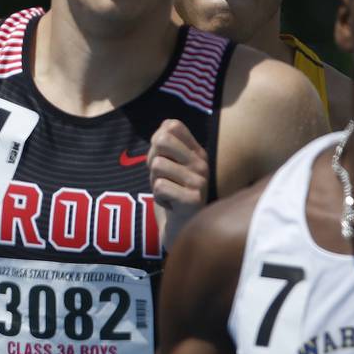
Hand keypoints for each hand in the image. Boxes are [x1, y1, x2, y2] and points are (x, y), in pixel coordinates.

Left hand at [147, 120, 208, 248]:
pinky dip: (158, 197)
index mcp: (197, 152)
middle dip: (151, 161)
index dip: (156, 142)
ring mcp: (200, 181)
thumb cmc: (171, 194)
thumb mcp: (167, 166)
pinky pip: (160, 186)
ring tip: (168, 192)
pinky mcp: (193, 199)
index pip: (172, 126)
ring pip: (157, 165)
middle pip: (160, 140)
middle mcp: (202, 163)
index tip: (163, 160)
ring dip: (154, 182)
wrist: (180, 228)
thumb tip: (165, 125)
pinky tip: (171, 204)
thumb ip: (164, 145)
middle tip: (161, 178)